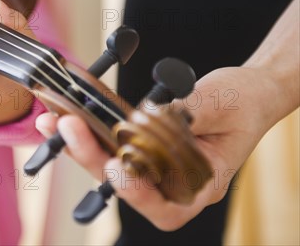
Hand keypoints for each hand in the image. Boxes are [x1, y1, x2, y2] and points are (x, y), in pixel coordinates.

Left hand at [35, 66, 277, 229]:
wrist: (247, 93)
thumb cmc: (242, 102)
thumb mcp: (220, 102)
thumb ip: (184, 112)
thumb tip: (144, 116)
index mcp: (203, 182)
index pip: (169, 207)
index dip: (140, 195)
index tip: (119, 168)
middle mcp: (172, 181)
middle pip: (127, 186)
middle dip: (94, 158)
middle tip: (72, 128)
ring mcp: (153, 166)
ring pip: (110, 167)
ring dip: (79, 146)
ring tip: (55, 122)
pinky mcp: (139, 147)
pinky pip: (109, 145)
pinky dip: (86, 132)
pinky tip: (62, 116)